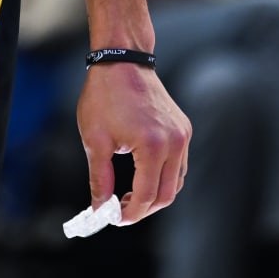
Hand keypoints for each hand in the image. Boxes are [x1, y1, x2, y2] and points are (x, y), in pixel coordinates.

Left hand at [78, 62, 191, 225]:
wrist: (121, 59)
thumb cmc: (104, 96)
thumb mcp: (95, 139)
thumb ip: (100, 178)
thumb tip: (100, 208)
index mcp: (153, 146)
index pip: (147, 195)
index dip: (130, 213)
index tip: (114, 218)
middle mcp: (175, 142)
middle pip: (167, 194)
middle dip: (144, 208)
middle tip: (122, 211)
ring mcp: (183, 135)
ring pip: (176, 181)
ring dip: (156, 194)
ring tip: (130, 194)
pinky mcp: (183, 128)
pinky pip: (179, 164)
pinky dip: (163, 176)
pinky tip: (142, 174)